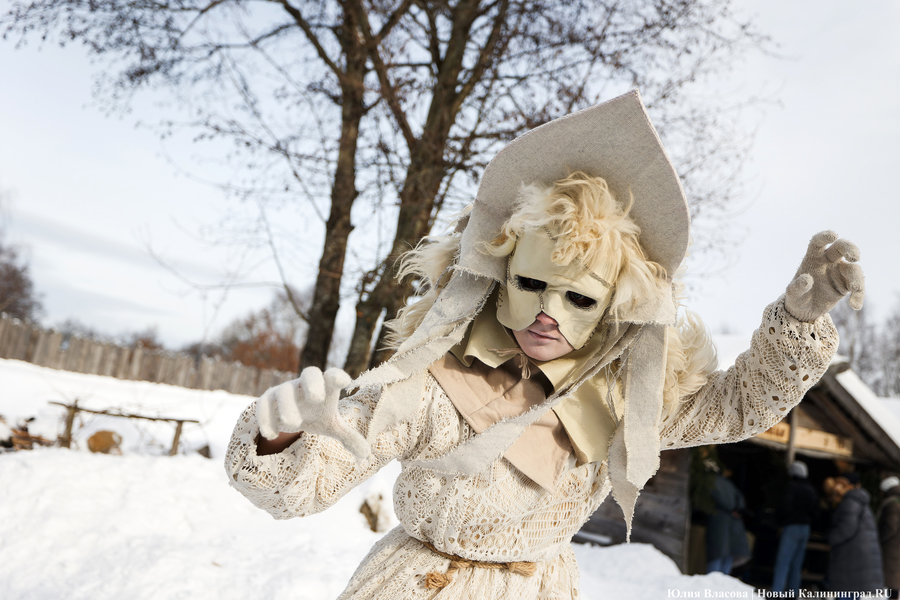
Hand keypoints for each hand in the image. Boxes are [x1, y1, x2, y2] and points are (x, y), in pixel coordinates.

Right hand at [256, 367, 370, 460]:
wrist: (289, 413)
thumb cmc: (315, 415)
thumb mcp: (331, 425)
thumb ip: (348, 436)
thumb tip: (366, 454)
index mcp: (325, 387)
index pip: (333, 376)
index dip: (338, 377)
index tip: (344, 381)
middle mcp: (305, 384)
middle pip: (310, 373)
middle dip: (313, 383)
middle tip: (316, 398)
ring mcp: (285, 390)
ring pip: (284, 391)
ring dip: (288, 406)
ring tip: (293, 424)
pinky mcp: (267, 400)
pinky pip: (263, 404)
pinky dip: (266, 418)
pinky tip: (271, 435)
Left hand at [785, 231, 864, 321]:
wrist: (805, 311)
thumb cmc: (796, 298)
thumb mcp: (793, 295)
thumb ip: (798, 287)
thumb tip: (807, 279)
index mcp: (813, 258)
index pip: (818, 242)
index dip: (825, 236)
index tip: (833, 235)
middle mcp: (828, 261)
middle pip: (841, 247)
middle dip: (850, 249)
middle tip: (854, 257)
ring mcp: (839, 271)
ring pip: (853, 268)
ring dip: (857, 278)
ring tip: (855, 289)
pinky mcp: (847, 284)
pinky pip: (857, 286)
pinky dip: (859, 295)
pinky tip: (855, 305)